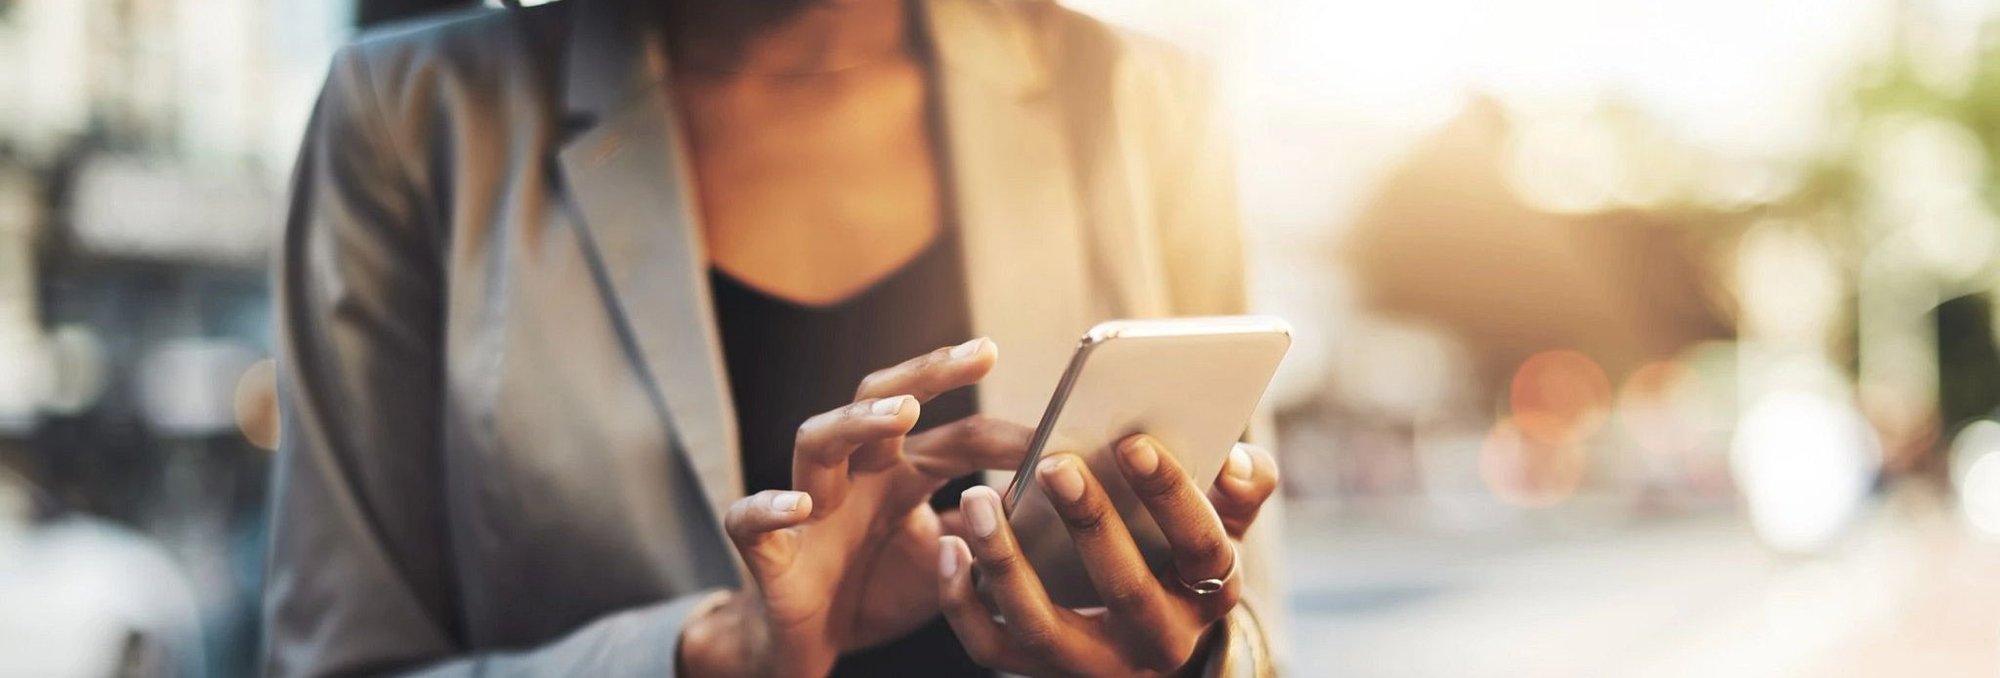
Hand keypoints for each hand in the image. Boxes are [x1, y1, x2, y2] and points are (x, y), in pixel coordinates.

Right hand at [678, 338, 1034, 676]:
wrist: (808, 647)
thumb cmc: (876, 592)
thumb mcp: (948, 564)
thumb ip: (986, 535)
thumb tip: (1044, 510)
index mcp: (899, 474)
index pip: (955, 436)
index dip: (1005, 434)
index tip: (1059, 431)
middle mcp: (854, 475)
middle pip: (880, 400)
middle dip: (927, 372)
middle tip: (981, 352)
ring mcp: (808, 507)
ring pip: (817, 440)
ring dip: (857, 421)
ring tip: (903, 412)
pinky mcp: (768, 552)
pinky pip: (751, 520)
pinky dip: (770, 507)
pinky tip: (801, 505)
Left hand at [937, 436, 1279, 676]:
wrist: (1142, 634)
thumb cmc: (1176, 553)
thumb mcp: (1221, 524)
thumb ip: (1241, 488)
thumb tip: (1240, 460)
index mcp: (1208, 594)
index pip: (1202, 548)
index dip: (1172, 496)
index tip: (1134, 442)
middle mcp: (1156, 641)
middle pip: (1125, 589)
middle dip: (1090, 523)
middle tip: (1055, 462)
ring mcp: (1093, 664)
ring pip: (1043, 627)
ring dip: (1007, 561)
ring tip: (978, 498)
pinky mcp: (1036, 671)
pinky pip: (991, 648)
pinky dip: (962, 601)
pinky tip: (949, 545)